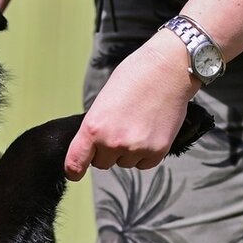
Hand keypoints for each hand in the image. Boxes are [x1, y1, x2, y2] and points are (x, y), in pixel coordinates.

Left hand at [64, 29, 198, 180]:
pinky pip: (144, 163)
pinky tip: (150, 131)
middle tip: (120, 127)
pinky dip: (146, 153)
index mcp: (93, 128)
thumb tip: (91, 148)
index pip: (75, 164)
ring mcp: (136, 148)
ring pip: (124, 163)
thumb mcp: (102, 103)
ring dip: (128, 151)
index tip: (75, 172)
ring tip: (138, 124)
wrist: (168, 69)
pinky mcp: (157, 151)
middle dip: (107, 151)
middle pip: (102, 163)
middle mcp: (112, 143)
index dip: (74, 170)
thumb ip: (95, 128)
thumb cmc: (134, 78)